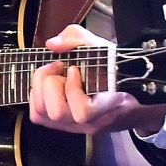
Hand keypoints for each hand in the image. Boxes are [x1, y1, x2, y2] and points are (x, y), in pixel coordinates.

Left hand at [29, 24, 165, 136]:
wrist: (128, 90)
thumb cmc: (114, 69)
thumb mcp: (102, 46)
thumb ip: (77, 38)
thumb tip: (52, 45)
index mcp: (105, 106)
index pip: (83, 112)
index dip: (73, 88)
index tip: (74, 68)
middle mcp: (89, 122)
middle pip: (57, 113)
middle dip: (51, 83)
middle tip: (59, 67)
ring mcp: (74, 127)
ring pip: (42, 115)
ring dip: (41, 88)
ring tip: (53, 75)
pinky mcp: (61, 124)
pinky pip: (38, 115)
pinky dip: (37, 95)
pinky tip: (50, 84)